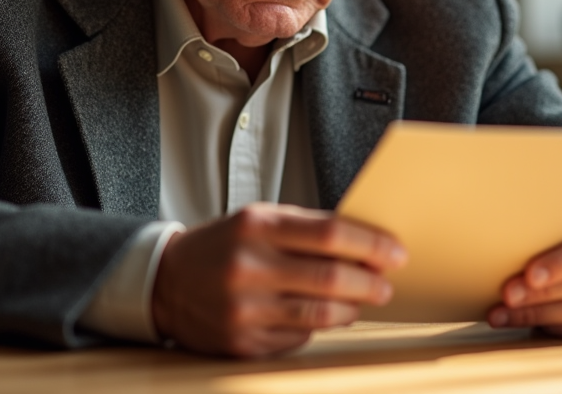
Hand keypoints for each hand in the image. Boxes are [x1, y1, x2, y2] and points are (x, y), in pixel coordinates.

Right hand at [150, 203, 406, 356]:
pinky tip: (326, 315)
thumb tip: (364, 245)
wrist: (166, 283)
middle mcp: (248, 266)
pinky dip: (320, 326)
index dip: (370, 244)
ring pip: (320, 314)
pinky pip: (299, 336)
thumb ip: (305, 227)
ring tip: (363, 300)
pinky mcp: (243, 342)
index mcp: (255, 226)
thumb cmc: (221, 246)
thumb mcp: (256, 220)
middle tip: (386, 282)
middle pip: (331, 277)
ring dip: (352, 308)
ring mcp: (244, 308)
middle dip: (370, 281)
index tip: (395, 251)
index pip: (329, 233)